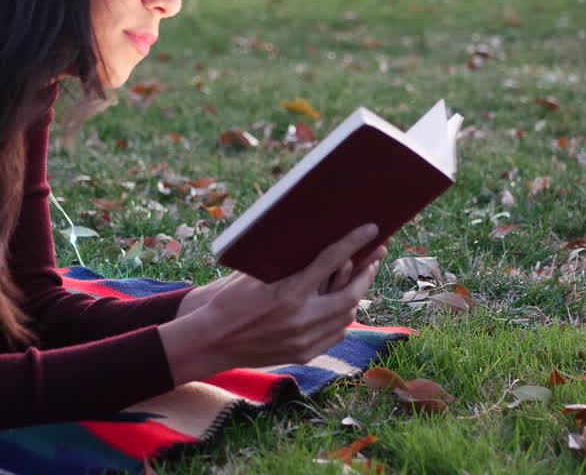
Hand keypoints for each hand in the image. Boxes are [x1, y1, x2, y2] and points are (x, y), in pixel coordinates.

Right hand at [159, 223, 386, 384]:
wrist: (210, 342)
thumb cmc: (229, 301)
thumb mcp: (254, 273)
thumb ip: (285, 262)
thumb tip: (313, 240)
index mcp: (288, 292)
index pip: (331, 261)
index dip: (354, 243)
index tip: (372, 230)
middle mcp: (300, 318)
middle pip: (350, 294)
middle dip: (367, 273)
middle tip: (375, 257)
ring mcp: (304, 340)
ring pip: (347, 316)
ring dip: (357, 296)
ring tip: (361, 279)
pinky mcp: (304, 354)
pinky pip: (336, 334)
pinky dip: (343, 317)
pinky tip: (342, 306)